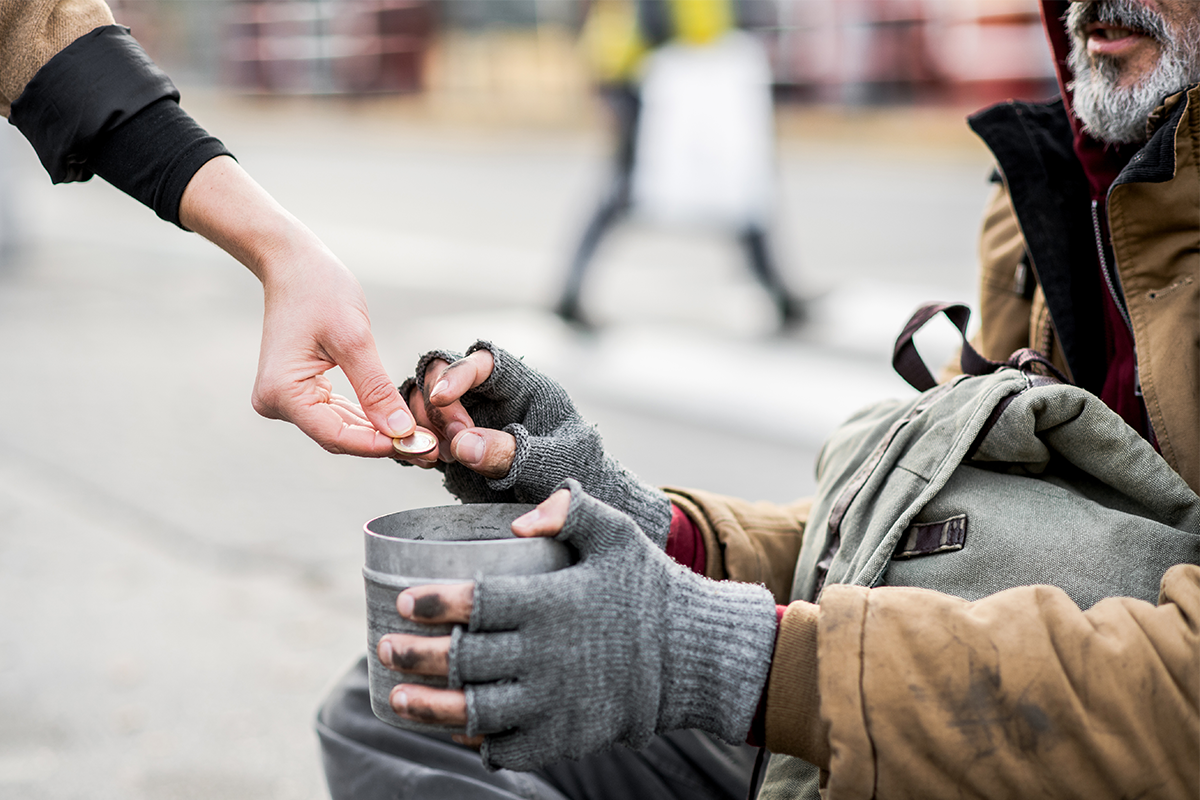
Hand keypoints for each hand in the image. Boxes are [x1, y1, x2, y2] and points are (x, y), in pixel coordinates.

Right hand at [179, 156, 433, 456]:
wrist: (292, 263)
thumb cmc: (319, 290)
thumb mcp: (353, 339)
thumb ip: (376, 389)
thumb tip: (401, 433)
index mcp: (282, 393)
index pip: (337, 436)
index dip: (380, 446)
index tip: (421, 448)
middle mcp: (276, 403)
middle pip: (339, 437)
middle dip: (385, 442)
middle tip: (432, 449)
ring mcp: (285, 399)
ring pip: (340, 429)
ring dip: (379, 433)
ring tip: (423, 439)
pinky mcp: (298, 391)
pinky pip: (336, 414)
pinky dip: (367, 417)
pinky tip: (399, 423)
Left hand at [377, 482, 777, 770]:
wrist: (694, 657)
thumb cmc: (649, 588)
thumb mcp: (617, 534)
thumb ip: (570, 511)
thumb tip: (520, 516)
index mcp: (553, 604)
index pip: (478, 603)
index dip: (436, 604)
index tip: (406, 602)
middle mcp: (546, 657)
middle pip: (463, 660)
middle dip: (416, 656)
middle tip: (386, 648)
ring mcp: (554, 703)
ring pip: (474, 710)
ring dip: (429, 707)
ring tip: (397, 698)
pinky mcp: (565, 737)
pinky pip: (506, 745)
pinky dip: (476, 739)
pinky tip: (456, 728)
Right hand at [398, 342, 671, 546]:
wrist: (571, 507)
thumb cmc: (574, 475)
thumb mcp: (552, 464)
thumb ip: (512, 453)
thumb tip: (462, 444)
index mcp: (524, 387)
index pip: (487, 362)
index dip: (459, 372)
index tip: (442, 398)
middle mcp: (490, 397)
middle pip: (443, 373)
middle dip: (437, 405)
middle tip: (449, 445)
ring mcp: (468, 419)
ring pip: (424, 401)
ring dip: (419, 423)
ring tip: (435, 456)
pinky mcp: (452, 446)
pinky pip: (419, 433)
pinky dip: (411, 443)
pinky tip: (420, 460)